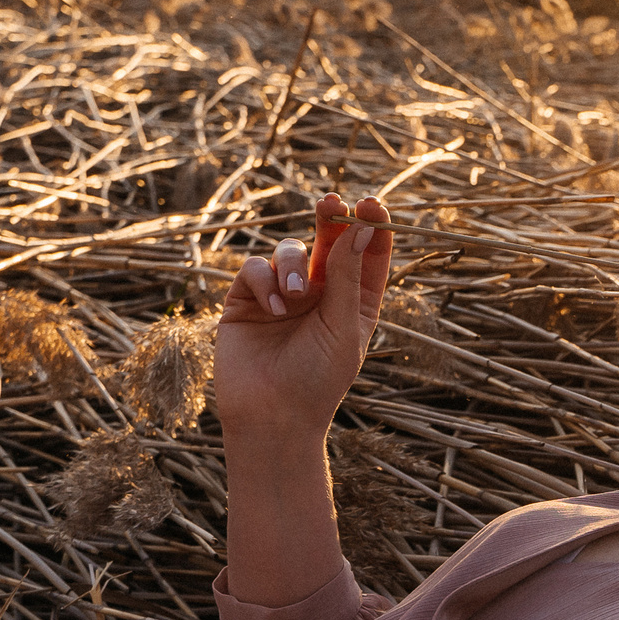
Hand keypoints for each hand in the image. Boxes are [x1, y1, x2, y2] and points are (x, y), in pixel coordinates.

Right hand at [215, 193, 390, 439]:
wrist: (272, 417)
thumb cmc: (318, 379)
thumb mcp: (343, 326)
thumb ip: (348, 277)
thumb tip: (360, 228)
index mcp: (354, 302)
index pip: (366, 255)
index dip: (369, 227)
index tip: (370, 206)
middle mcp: (320, 294)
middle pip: (328, 241)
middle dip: (330, 219)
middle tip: (331, 202)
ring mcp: (283, 295)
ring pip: (289, 251)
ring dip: (292, 265)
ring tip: (295, 296)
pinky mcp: (247, 300)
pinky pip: (255, 268)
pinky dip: (264, 281)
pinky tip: (272, 309)